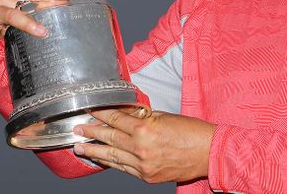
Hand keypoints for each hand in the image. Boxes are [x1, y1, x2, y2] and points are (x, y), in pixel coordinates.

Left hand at [73, 109, 214, 183]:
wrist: (209, 152)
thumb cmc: (192, 132)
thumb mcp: (164, 116)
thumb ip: (142, 115)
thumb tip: (123, 111)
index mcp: (145, 129)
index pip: (116, 119)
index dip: (101, 114)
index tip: (90, 110)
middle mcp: (140, 148)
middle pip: (109, 138)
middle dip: (91, 132)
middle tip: (78, 129)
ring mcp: (143, 165)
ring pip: (112, 156)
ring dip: (94, 151)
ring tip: (79, 147)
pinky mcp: (147, 176)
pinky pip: (123, 169)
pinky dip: (111, 163)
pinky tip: (102, 159)